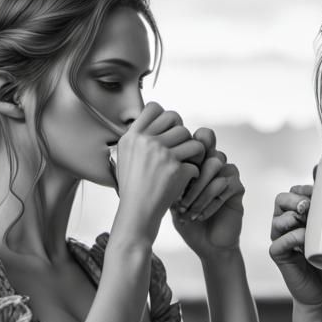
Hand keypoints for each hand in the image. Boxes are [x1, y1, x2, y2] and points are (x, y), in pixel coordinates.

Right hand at [111, 102, 205, 240]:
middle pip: (176, 119)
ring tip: (189, 162)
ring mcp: (161, 154)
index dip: (165, 117)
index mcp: (132, 137)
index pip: (154, 108)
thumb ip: (139, 139)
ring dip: (194, 151)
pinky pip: (196, 161)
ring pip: (190, 138)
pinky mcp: (176, 169)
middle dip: (182, 132)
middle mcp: (145, 141)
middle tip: (181, 147)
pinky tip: (188, 179)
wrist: (137, 213)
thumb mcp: (125, 157)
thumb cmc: (133, 188)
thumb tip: (157, 120)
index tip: (168, 130)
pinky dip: (195, 171)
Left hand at [172, 128, 244, 255]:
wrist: (206, 244)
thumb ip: (170, 179)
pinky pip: (224, 185)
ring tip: (186, 210)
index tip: (171, 178)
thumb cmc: (187, 220)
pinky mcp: (238, 188)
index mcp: (200, 160)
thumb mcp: (172, 198)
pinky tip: (199, 216)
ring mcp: (228, 174)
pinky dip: (209, 202)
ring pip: (215, 165)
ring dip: (197, 191)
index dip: (188, 150)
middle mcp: (216, 163)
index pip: (200, 137)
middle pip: (207, 149)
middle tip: (179, 200)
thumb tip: (157, 163)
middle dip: (189, 176)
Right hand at [269, 185, 321, 306]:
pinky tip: (305, 237)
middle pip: (280, 200)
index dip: (303, 188)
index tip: (319, 191)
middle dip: (295, 199)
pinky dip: (293, 237)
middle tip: (310, 206)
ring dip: (294, 216)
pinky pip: (279, 242)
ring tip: (308, 220)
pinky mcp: (278, 256)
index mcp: (295, 215)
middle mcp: (283, 225)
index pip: (292, 192)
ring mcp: (279, 240)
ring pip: (278, 219)